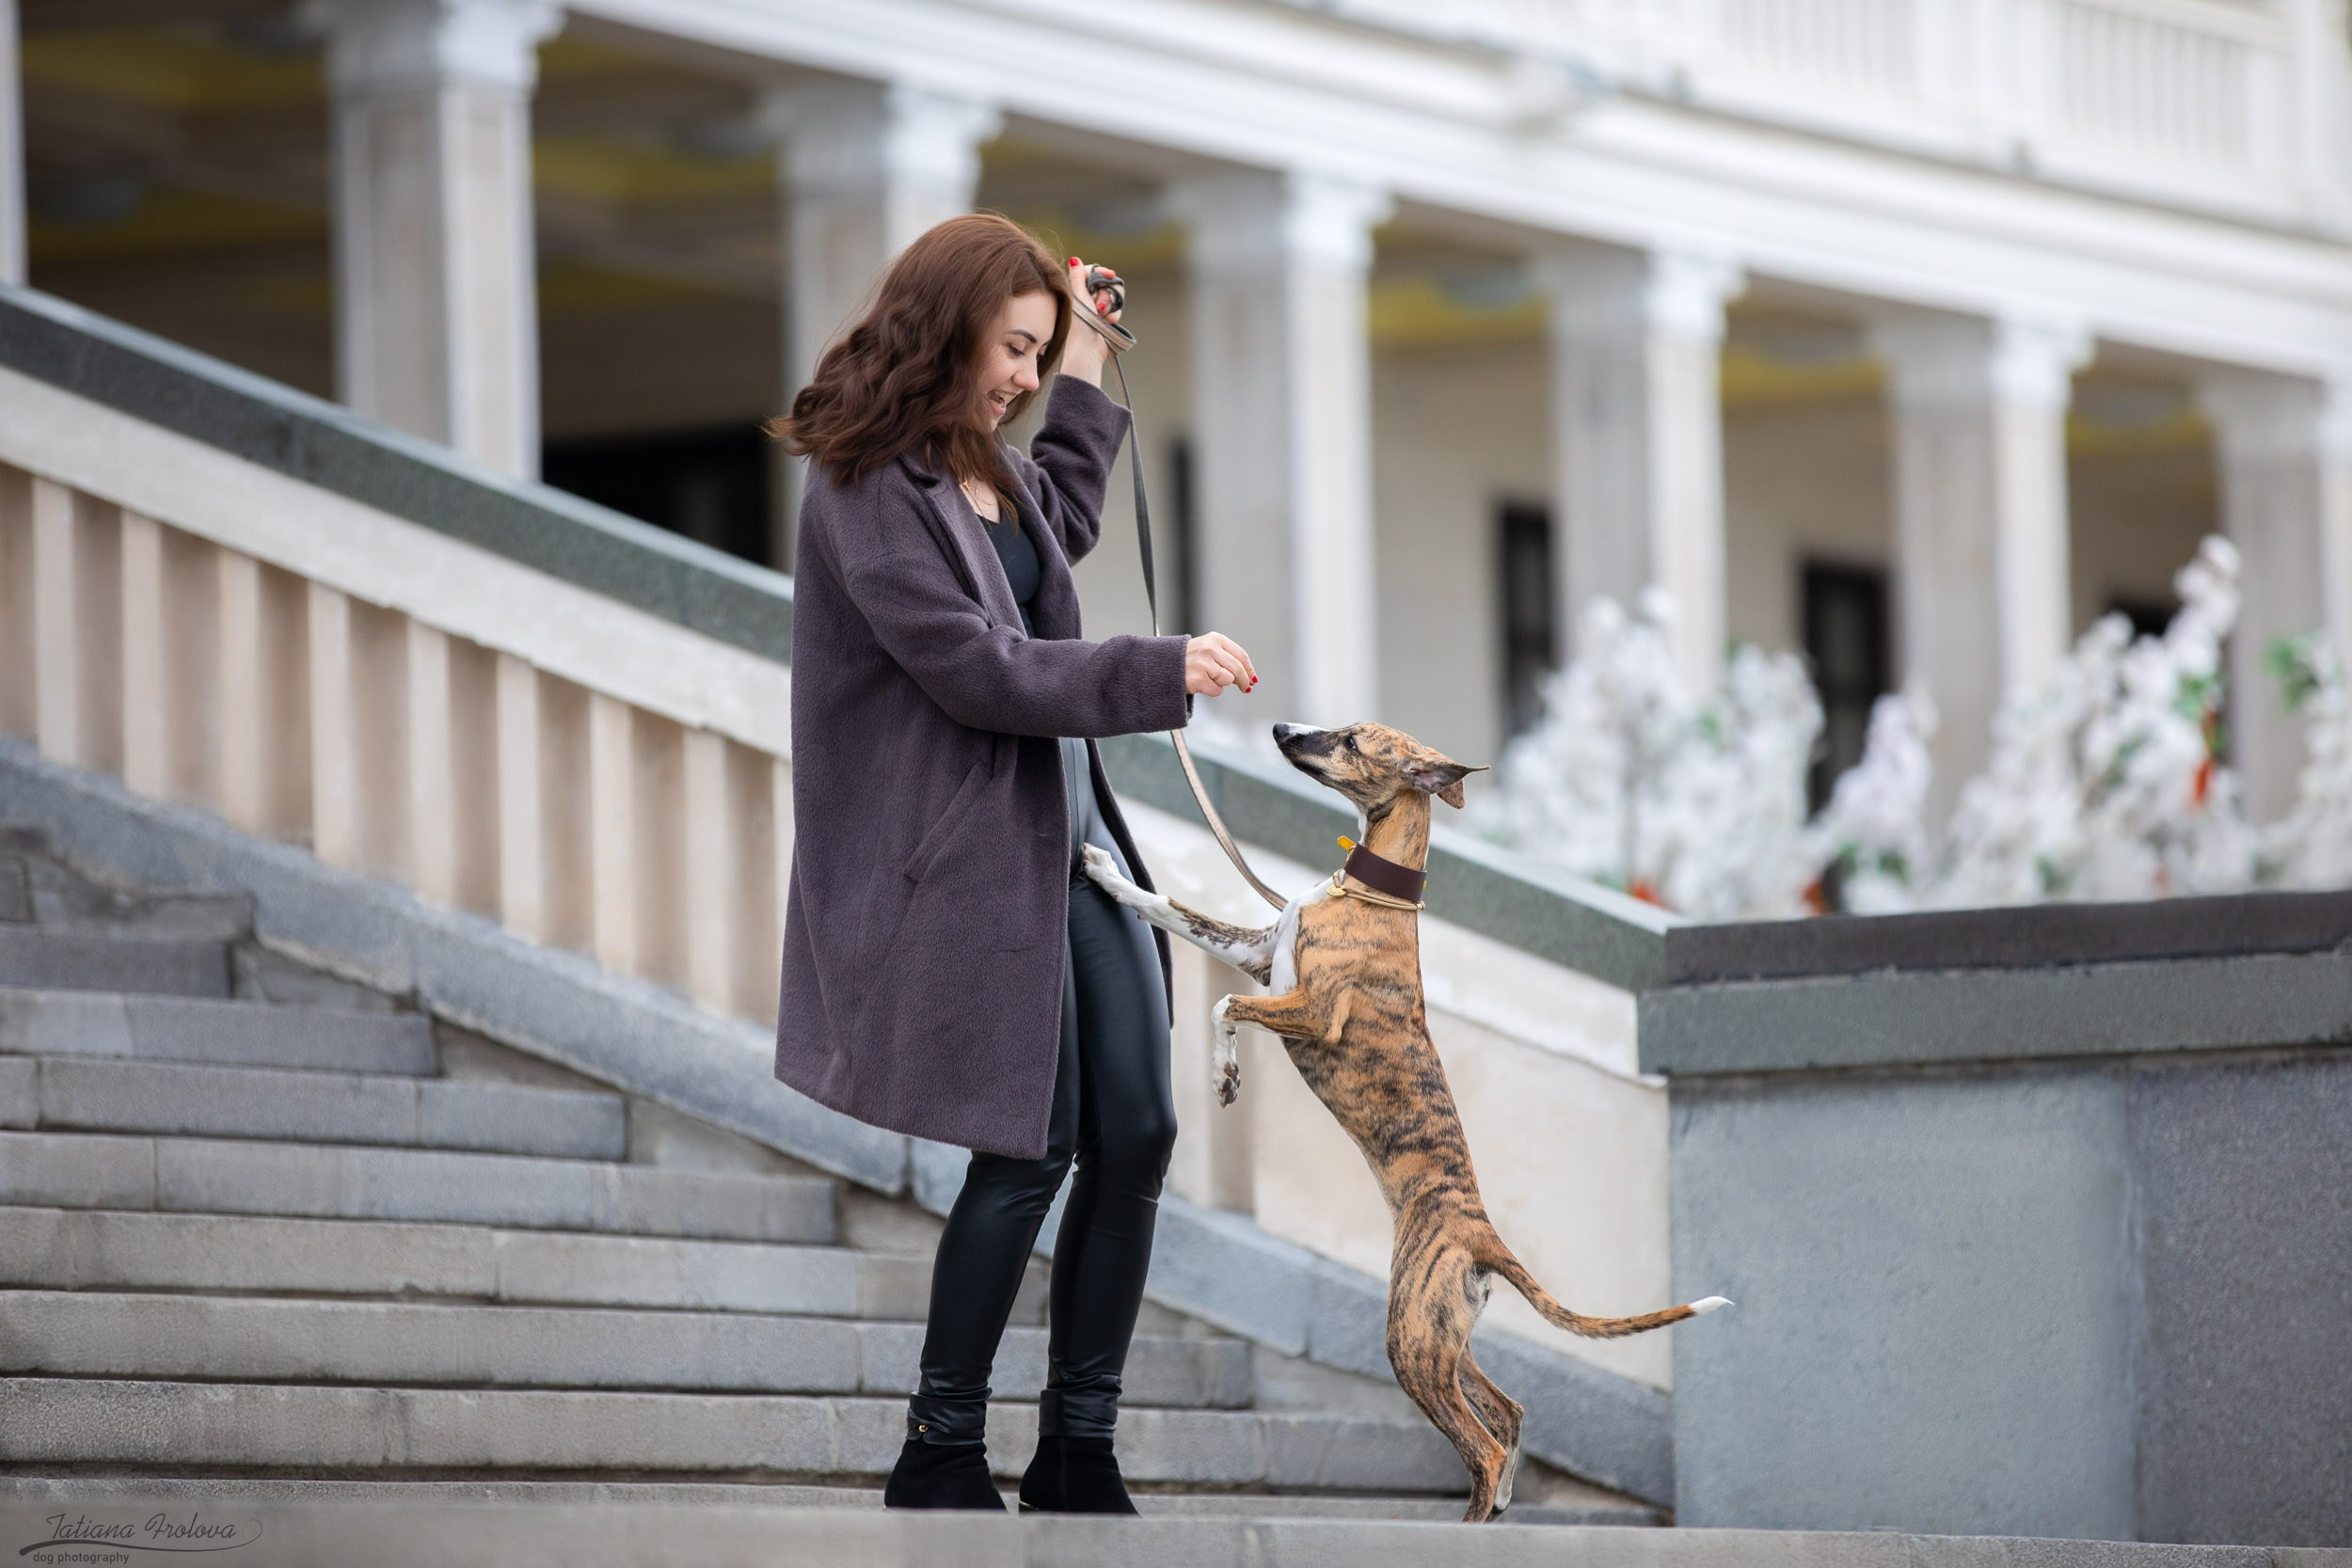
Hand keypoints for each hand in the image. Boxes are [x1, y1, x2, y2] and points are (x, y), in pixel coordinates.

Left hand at [1056, 256, 1119, 385]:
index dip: (1102, 272)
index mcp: (1077, 290)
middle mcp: (1087, 297)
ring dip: (1111, 305)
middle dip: (1106, 294)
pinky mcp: (1106, 317)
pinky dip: (1114, 315)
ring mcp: (1097, 307)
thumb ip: (1078, 278)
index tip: (1110, 274)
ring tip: (1103, 317)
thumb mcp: (1079, 298)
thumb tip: (1074, 259)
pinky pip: (1117, 308)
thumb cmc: (1080, 325)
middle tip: (1099, 306)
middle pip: (1106, 283)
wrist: (1088, 349)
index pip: (1093, 271)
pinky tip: (1108, 322)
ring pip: (1113, 295)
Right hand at [1185, 632, 1257, 696]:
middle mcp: (1210, 648)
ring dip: (1222, 683)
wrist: (1164, 665)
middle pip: (1238, 669)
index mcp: (1215, 639)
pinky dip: (1212, 690)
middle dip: (1244, 681)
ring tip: (1208, 678)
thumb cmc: (1189, 659)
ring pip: (1228, 679)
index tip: (1253, 678)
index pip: (1241, 655)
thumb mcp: (1209, 650)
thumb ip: (1228, 658)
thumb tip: (1251, 677)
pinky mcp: (1198, 679)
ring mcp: (1203, 664)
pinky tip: (1201, 683)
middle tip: (1246, 688)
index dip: (1249, 669)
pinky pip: (1217, 690)